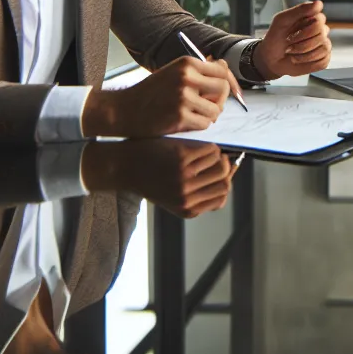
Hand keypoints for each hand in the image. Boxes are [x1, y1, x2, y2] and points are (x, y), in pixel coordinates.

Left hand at [80, 138, 235, 217]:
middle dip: (225, 170)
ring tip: (208, 151)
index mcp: (187, 209)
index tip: (221, 173)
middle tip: (218, 160)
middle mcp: (188, 196)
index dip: (224, 184)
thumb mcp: (173, 197)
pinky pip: (211, 150)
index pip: (221, 198)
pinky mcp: (183, 158)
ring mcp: (186, 177)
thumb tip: (229, 174)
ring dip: (218, 156)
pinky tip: (199, 144)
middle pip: (225, 182)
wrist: (123, 166)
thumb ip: (198, 193)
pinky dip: (209, 146)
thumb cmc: (149, 179)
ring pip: (221, 164)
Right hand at [81, 56, 232, 137]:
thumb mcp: (173, 73)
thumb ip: (198, 70)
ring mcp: (183, 98)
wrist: (125, 110)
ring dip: (209, 116)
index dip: (228, 83)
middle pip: (223, 88)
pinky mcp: (180, 117)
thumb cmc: (150, 93)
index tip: (229, 93)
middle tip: (209, 106)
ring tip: (194, 115)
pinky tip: (186, 123)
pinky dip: (199, 126)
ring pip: (216, 109)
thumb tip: (223, 64)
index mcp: (186, 63)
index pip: (222, 70)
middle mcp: (186, 77)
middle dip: (220, 100)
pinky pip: (205, 124)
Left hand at [252, 0, 332, 77]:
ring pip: (324, 48)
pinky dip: (308, 62)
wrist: (270, 58)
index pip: (320, 20)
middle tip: (289, 44)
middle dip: (303, 43)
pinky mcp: (323, 59)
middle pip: (322, 35)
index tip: (290, 33)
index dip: (305, 30)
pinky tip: (298, 60)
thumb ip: (299, 10)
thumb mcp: (282, 20)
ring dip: (303, 53)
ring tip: (292, 53)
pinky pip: (323, 61)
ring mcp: (323, 45)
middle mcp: (321, 30)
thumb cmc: (276, 37)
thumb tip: (319, 3)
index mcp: (312, 18)